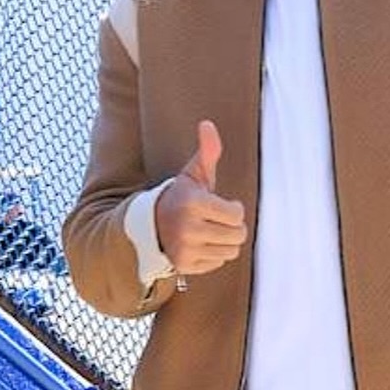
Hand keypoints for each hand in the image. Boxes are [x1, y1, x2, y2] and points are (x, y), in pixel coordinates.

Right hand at [154, 120, 246, 276]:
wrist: (151, 223)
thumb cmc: (181, 197)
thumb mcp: (193, 174)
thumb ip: (207, 151)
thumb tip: (207, 124)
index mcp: (192, 202)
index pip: (237, 214)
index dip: (234, 209)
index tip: (220, 205)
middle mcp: (187, 228)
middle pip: (237, 235)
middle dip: (233, 227)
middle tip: (218, 220)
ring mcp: (185, 249)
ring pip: (230, 251)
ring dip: (225, 241)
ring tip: (211, 231)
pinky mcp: (185, 265)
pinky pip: (218, 263)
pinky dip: (214, 255)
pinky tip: (201, 244)